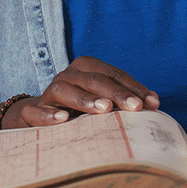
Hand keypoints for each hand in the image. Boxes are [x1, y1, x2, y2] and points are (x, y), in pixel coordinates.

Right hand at [11, 56, 158, 127]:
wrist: (41, 117)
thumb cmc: (82, 108)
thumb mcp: (103, 101)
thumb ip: (125, 98)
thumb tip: (154, 102)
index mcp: (86, 67)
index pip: (113, 74)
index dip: (134, 87)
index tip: (152, 103)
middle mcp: (67, 75)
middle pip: (93, 79)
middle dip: (116, 93)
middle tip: (135, 108)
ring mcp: (48, 92)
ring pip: (64, 90)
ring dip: (85, 99)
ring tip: (104, 109)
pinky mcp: (32, 111)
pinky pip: (36, 111)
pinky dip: (49, 114)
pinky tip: (64, 119)